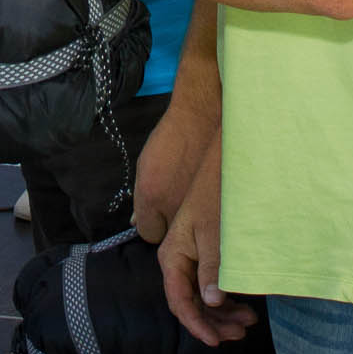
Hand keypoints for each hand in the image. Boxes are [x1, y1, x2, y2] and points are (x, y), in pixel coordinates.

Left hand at [134, 97, 215, 243]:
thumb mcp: (146, 165)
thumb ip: (140, 197)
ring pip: (191, 233)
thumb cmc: (172, 137)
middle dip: (171, 226)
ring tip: (196, 205)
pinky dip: (208, 215)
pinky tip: (210, 202)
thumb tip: (134, 222)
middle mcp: (172, 204)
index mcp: (150, 194)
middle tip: (178, 209)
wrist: (203, 116)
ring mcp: (197, 205)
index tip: (160, 216)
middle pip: (170, 237)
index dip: (154, 224)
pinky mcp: (218, 199)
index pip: (148, 233)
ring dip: (191, 223)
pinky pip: (210, 221)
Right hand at [157, 137, 256, 345]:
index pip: (179, 301)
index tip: (217, 341)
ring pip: (203, 295)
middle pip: (191, 302)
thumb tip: (212, 302)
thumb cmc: (218, 196)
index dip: (197, 324)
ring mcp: (193, 255)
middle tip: (240, 333)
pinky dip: (228, 297)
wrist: (225, 166)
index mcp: (173, 256)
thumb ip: (213, 269)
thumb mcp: (216, 236)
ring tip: (248, 322)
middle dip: (214, 322)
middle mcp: (179, 258)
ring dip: (223, 313)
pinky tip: (246, 304)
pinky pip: (212, 282)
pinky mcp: (207, 250)